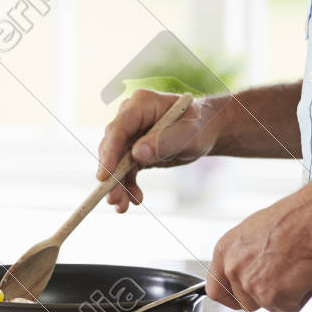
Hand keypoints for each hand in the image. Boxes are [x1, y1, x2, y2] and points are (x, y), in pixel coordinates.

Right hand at [96, 90, 225, 212]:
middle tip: (113, 199)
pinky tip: (135, 199)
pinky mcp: (134, 150)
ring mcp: (131, 133)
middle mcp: (130, 117)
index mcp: (142, 104)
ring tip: (122, 207)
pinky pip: (125, 170)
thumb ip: (165, 141)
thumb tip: (136, 154)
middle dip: (111, 175)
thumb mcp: (189, 134)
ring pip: (115, 162)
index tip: (104, 176)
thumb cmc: (200, 126)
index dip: (110, 152)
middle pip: (112, 146)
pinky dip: (127, 186)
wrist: (206, 130)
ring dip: (117, 185)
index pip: (119, 128)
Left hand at [206, 190, 311, 311]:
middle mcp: (234, 270)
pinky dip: (299, 297)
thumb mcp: (252, 233)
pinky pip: (289, 308)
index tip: (240, 297)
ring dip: (283, 295)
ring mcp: (252, 286)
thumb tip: (247, 269)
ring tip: (293, 270)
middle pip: (244, 302)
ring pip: (269, 306)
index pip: (216, 289)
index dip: (231, 296)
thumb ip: (243, 257)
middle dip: (263, 295)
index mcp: (225, 251)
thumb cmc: (289, 220)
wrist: (310, 222)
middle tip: (279, 277)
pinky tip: (302, 276)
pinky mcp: (273, 297)